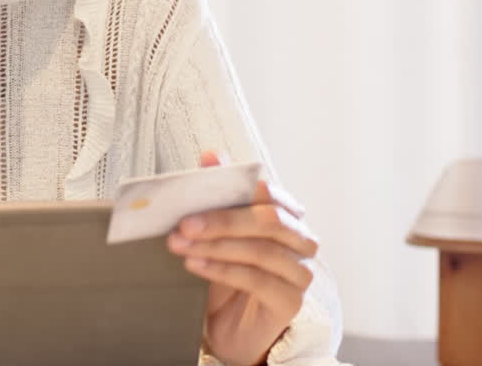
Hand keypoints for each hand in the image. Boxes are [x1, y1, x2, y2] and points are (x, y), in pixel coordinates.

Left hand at [166, 152, 318, 365]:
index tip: (197, 188)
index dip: (236, 189)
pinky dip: (222, 269)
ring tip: (180, 245)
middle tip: (183, 223)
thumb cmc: (225, 275)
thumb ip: (218, 193)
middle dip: (222, 219)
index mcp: (286, 216)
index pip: (270, 194)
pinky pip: (257, 279)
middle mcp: (301, 241)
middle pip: (268, 220)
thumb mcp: (217, 232)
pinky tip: (195, 264)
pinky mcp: (290, 302)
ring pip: (260, 250)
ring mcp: (300, 273)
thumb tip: (211, 155)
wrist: (228, 327)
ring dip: (215, 245)